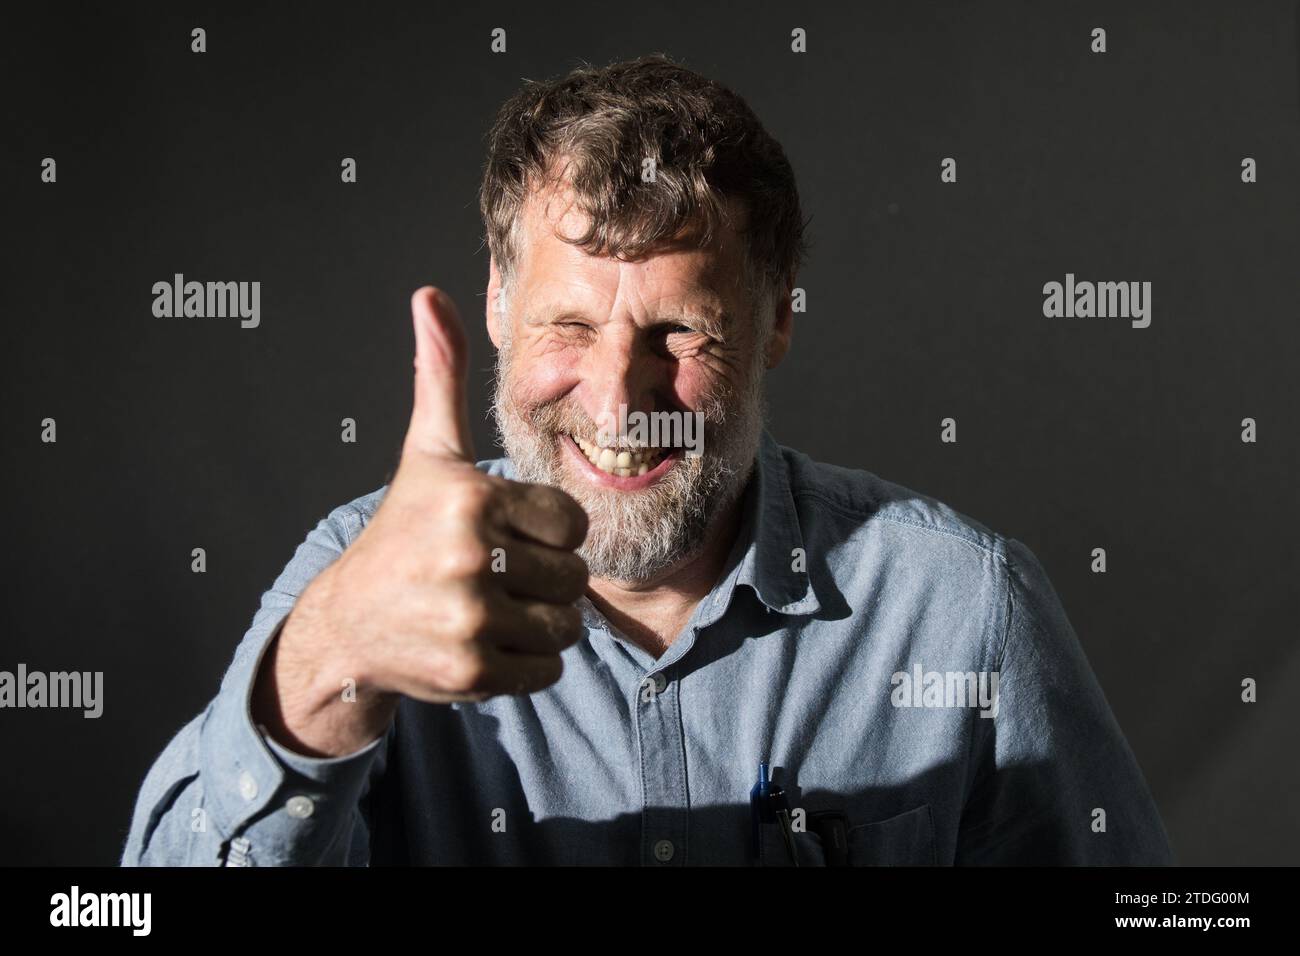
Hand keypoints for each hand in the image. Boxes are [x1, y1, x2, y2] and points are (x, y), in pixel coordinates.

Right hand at [255, 287, 588, 756]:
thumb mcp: (427, 452)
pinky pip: (546, 671)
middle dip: (547, 579)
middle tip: (501, 575)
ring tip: (496, 608)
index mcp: (471, 497)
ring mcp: (469, 620)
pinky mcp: (471, 673)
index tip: (509, 532)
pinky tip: (487, 641)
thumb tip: (430, 295)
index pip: (573, 522)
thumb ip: (441, 376)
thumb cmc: (402, 531)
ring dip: (541, 622)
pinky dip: (528, 663)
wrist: (350, 623)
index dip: (549, 531)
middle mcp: (470, 558)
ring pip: (566, 626)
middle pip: (574, 577)